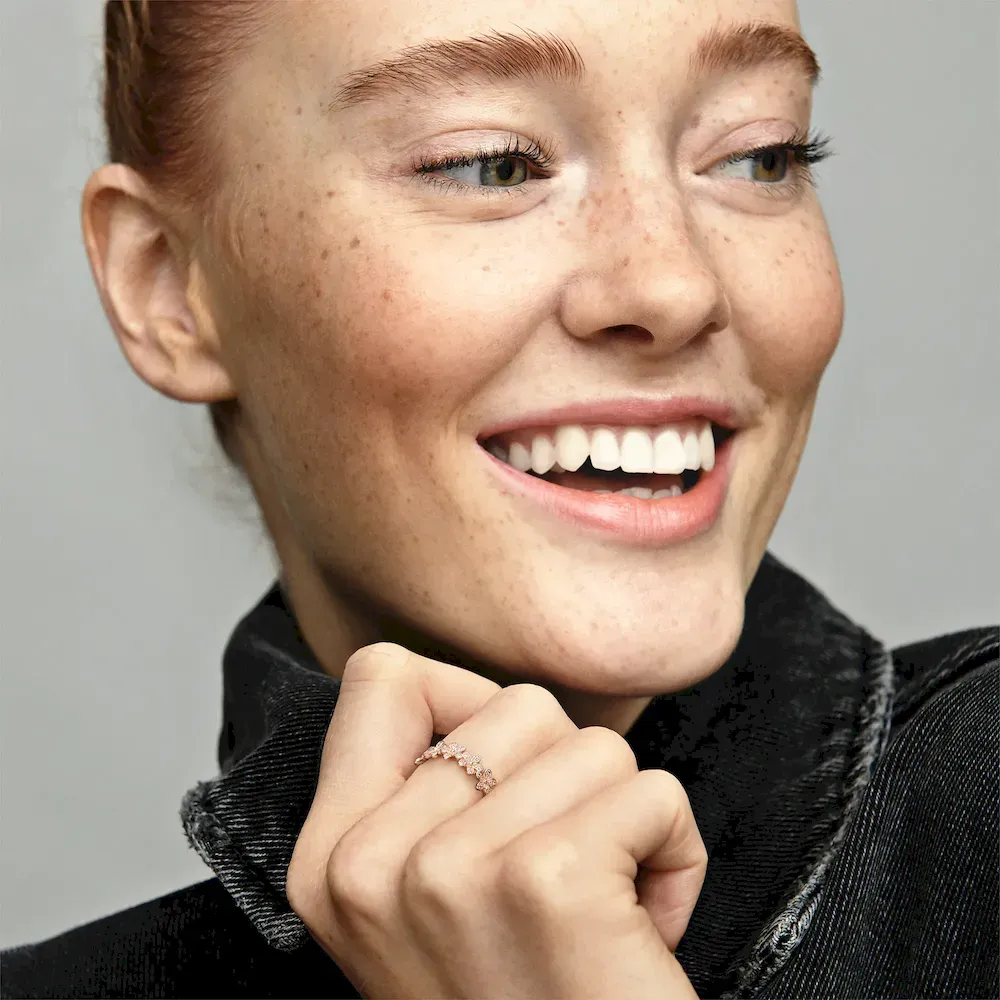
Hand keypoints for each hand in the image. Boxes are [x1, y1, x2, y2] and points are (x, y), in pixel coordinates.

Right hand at [287, 642, 706, 998]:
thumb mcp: (424, 905)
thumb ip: (427, 795)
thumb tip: (476, 700)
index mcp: (331, 858)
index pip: (380, 677)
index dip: (464, 703)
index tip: (500, 781)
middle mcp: (372, 862)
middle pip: (516, 704)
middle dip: (565, 780)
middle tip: (558, 878)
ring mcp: (452, 871)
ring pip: (591, 744)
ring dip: (623, 820)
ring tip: (600, 909)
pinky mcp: (547, 882)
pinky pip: (651, 791)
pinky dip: (674, 854)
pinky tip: (642, 927)